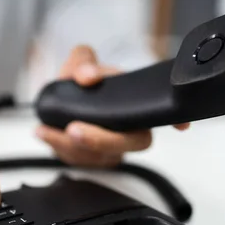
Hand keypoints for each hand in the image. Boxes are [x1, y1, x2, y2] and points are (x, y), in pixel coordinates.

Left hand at [35, 45, 189, 166]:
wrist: (61, 103)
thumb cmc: (81, 83)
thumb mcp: (80, 63)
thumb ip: (83, 61)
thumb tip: (89, 77)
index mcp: (135, 103)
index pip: (162, 112)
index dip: (175, 119)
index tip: (180, 125)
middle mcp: (130, 130)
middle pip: (132, 144)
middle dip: (102, 140)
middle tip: (74, 130)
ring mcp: (114, 149)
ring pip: (102, 157)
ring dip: (73, 147)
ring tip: (48, 131)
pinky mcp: (95, 160)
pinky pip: (82, 162)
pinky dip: (60, 149)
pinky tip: (45, 133)